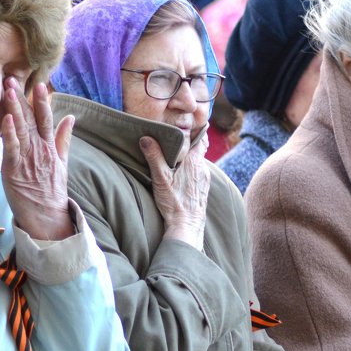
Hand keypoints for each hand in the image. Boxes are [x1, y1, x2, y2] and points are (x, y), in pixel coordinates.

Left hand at [0, 79, 74, 240]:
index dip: (42, 101)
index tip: (40, 83)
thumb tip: (70, 117)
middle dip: (22, 99)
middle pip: (31, 119)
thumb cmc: (51, 190)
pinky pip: (12, 148)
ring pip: (21, 129)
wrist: (46, 216)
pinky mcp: (14, 169)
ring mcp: (27, 158)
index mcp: (49, 146)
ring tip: (8, 91)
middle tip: (13, 79)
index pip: (46, 118)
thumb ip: (63, 138)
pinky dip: (10, 133)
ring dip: (14, 109)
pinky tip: (6, 119)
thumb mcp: (62, 162)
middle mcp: (39, 149)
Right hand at [140, 133, 209, 250]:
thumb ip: (154, 157)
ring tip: (177, 154)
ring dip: (190, 156)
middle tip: (177, 137)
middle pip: (199, 149)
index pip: (201, 138)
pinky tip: (181, 173)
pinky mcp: (203, 188)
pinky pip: (199, 172)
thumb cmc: (174, 202)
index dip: (195, 130)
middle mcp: (203, 168)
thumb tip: (146, 138)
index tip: (187, 124)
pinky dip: (191, 168)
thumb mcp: (161, 178)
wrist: (187, 226)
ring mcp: (204, 179)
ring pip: (199, 161)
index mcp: (194, 161)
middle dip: (190, 142)